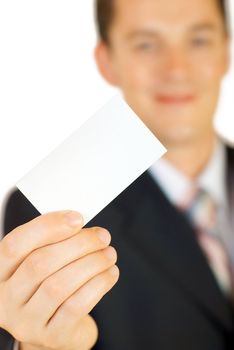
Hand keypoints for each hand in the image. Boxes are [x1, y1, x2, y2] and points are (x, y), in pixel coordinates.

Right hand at [0, 211, 118, 349]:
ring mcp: (26, 320)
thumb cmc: (50, 284)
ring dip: (91, 263)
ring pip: (59, 285)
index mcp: (1, 271)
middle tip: (102, 236)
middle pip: (39, 264)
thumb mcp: (43, 261)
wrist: (57, 327)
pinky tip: (110, 273)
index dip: (47, 227)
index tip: (77, 218)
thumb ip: (53, 241)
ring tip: (109, 253)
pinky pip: (76, 306)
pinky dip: (98, 284)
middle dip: (78, 244)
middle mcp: (6, 298)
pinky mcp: (51, 335)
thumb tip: (77, 222)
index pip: (15, 245)